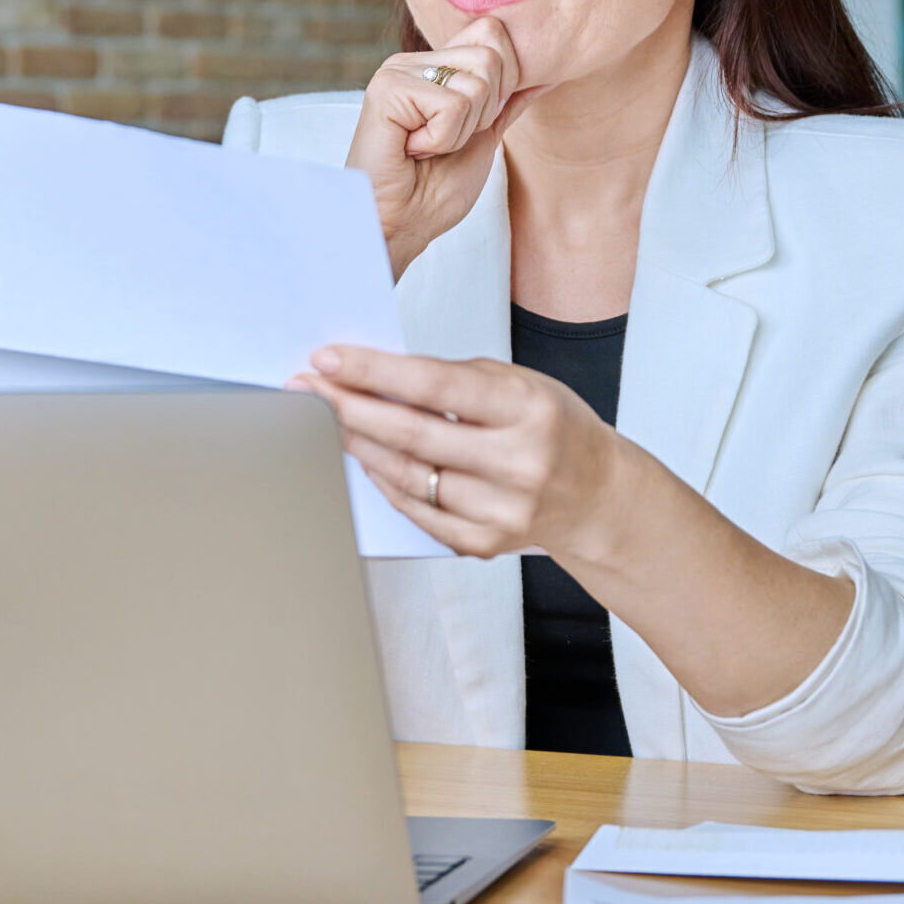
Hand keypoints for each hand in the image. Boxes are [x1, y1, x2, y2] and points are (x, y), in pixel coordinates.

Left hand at [288, 344, 633, 559]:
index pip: (435, 386)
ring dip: (358, 446)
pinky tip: (366, 460)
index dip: (374, 372)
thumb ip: (454, 380)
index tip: (328, 360)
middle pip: (412, 435)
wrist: (597, 494)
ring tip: (327, 420)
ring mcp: (502, 510)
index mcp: (529, 409)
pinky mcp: (484, 543)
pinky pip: (418, 512)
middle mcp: (519, 463)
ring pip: (408, 477)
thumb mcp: (519, 384)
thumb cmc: (553, 427)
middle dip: (349, 408)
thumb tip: (375, 377)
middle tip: (306, 389)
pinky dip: (386, 484)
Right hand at [346, 18, 538, 276]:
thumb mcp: (483, 140)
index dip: (501, 85)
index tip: (469, 127)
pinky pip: (452, 106)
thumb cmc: (432, 192)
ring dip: (460, 132)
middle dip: (483, 113)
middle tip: (444, 141)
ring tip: (427, 149)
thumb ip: (505, 103)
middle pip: (491, 57)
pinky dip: (442, 140)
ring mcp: (397, 72)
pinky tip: (413, 151)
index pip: (493, 34)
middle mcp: (413, 61)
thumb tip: (544, 76)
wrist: (399, 227)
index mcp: (433, 66)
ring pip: (476, 84)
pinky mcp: (388, 90)